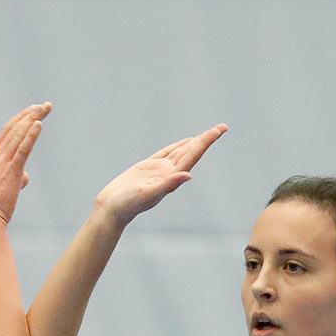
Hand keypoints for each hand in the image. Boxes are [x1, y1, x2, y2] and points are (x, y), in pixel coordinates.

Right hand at [0, 102, 51, 229]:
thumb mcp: (4, 185)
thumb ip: (15, 176)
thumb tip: (25, 177)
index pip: (8, 131)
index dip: (21, 118)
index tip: (33, 110)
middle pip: (15, 128)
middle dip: (30, 114)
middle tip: (44, 105)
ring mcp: (3, 162)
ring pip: (19, 134)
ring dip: (32, 119)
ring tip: (44, 109)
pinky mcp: (12, 171)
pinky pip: (23, 149)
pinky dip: (31, 135)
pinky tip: (38, 124)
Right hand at [92, 125, 227, 227]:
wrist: (113, 208)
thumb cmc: (129, 204)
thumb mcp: (149, 194)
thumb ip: (168, 185)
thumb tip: (188, 175)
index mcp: (172, 177)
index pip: (193, 155)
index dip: (206, 142)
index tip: (219, 130)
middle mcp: (169, 173)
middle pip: (191, 152)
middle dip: (206, 139)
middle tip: (222, 127)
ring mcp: (159, 170)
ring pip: (181, 151)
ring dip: (195, 142)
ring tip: (208, 133)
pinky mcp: (147, 167)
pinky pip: (166, 153)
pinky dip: (177, 146)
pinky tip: (185, 143)